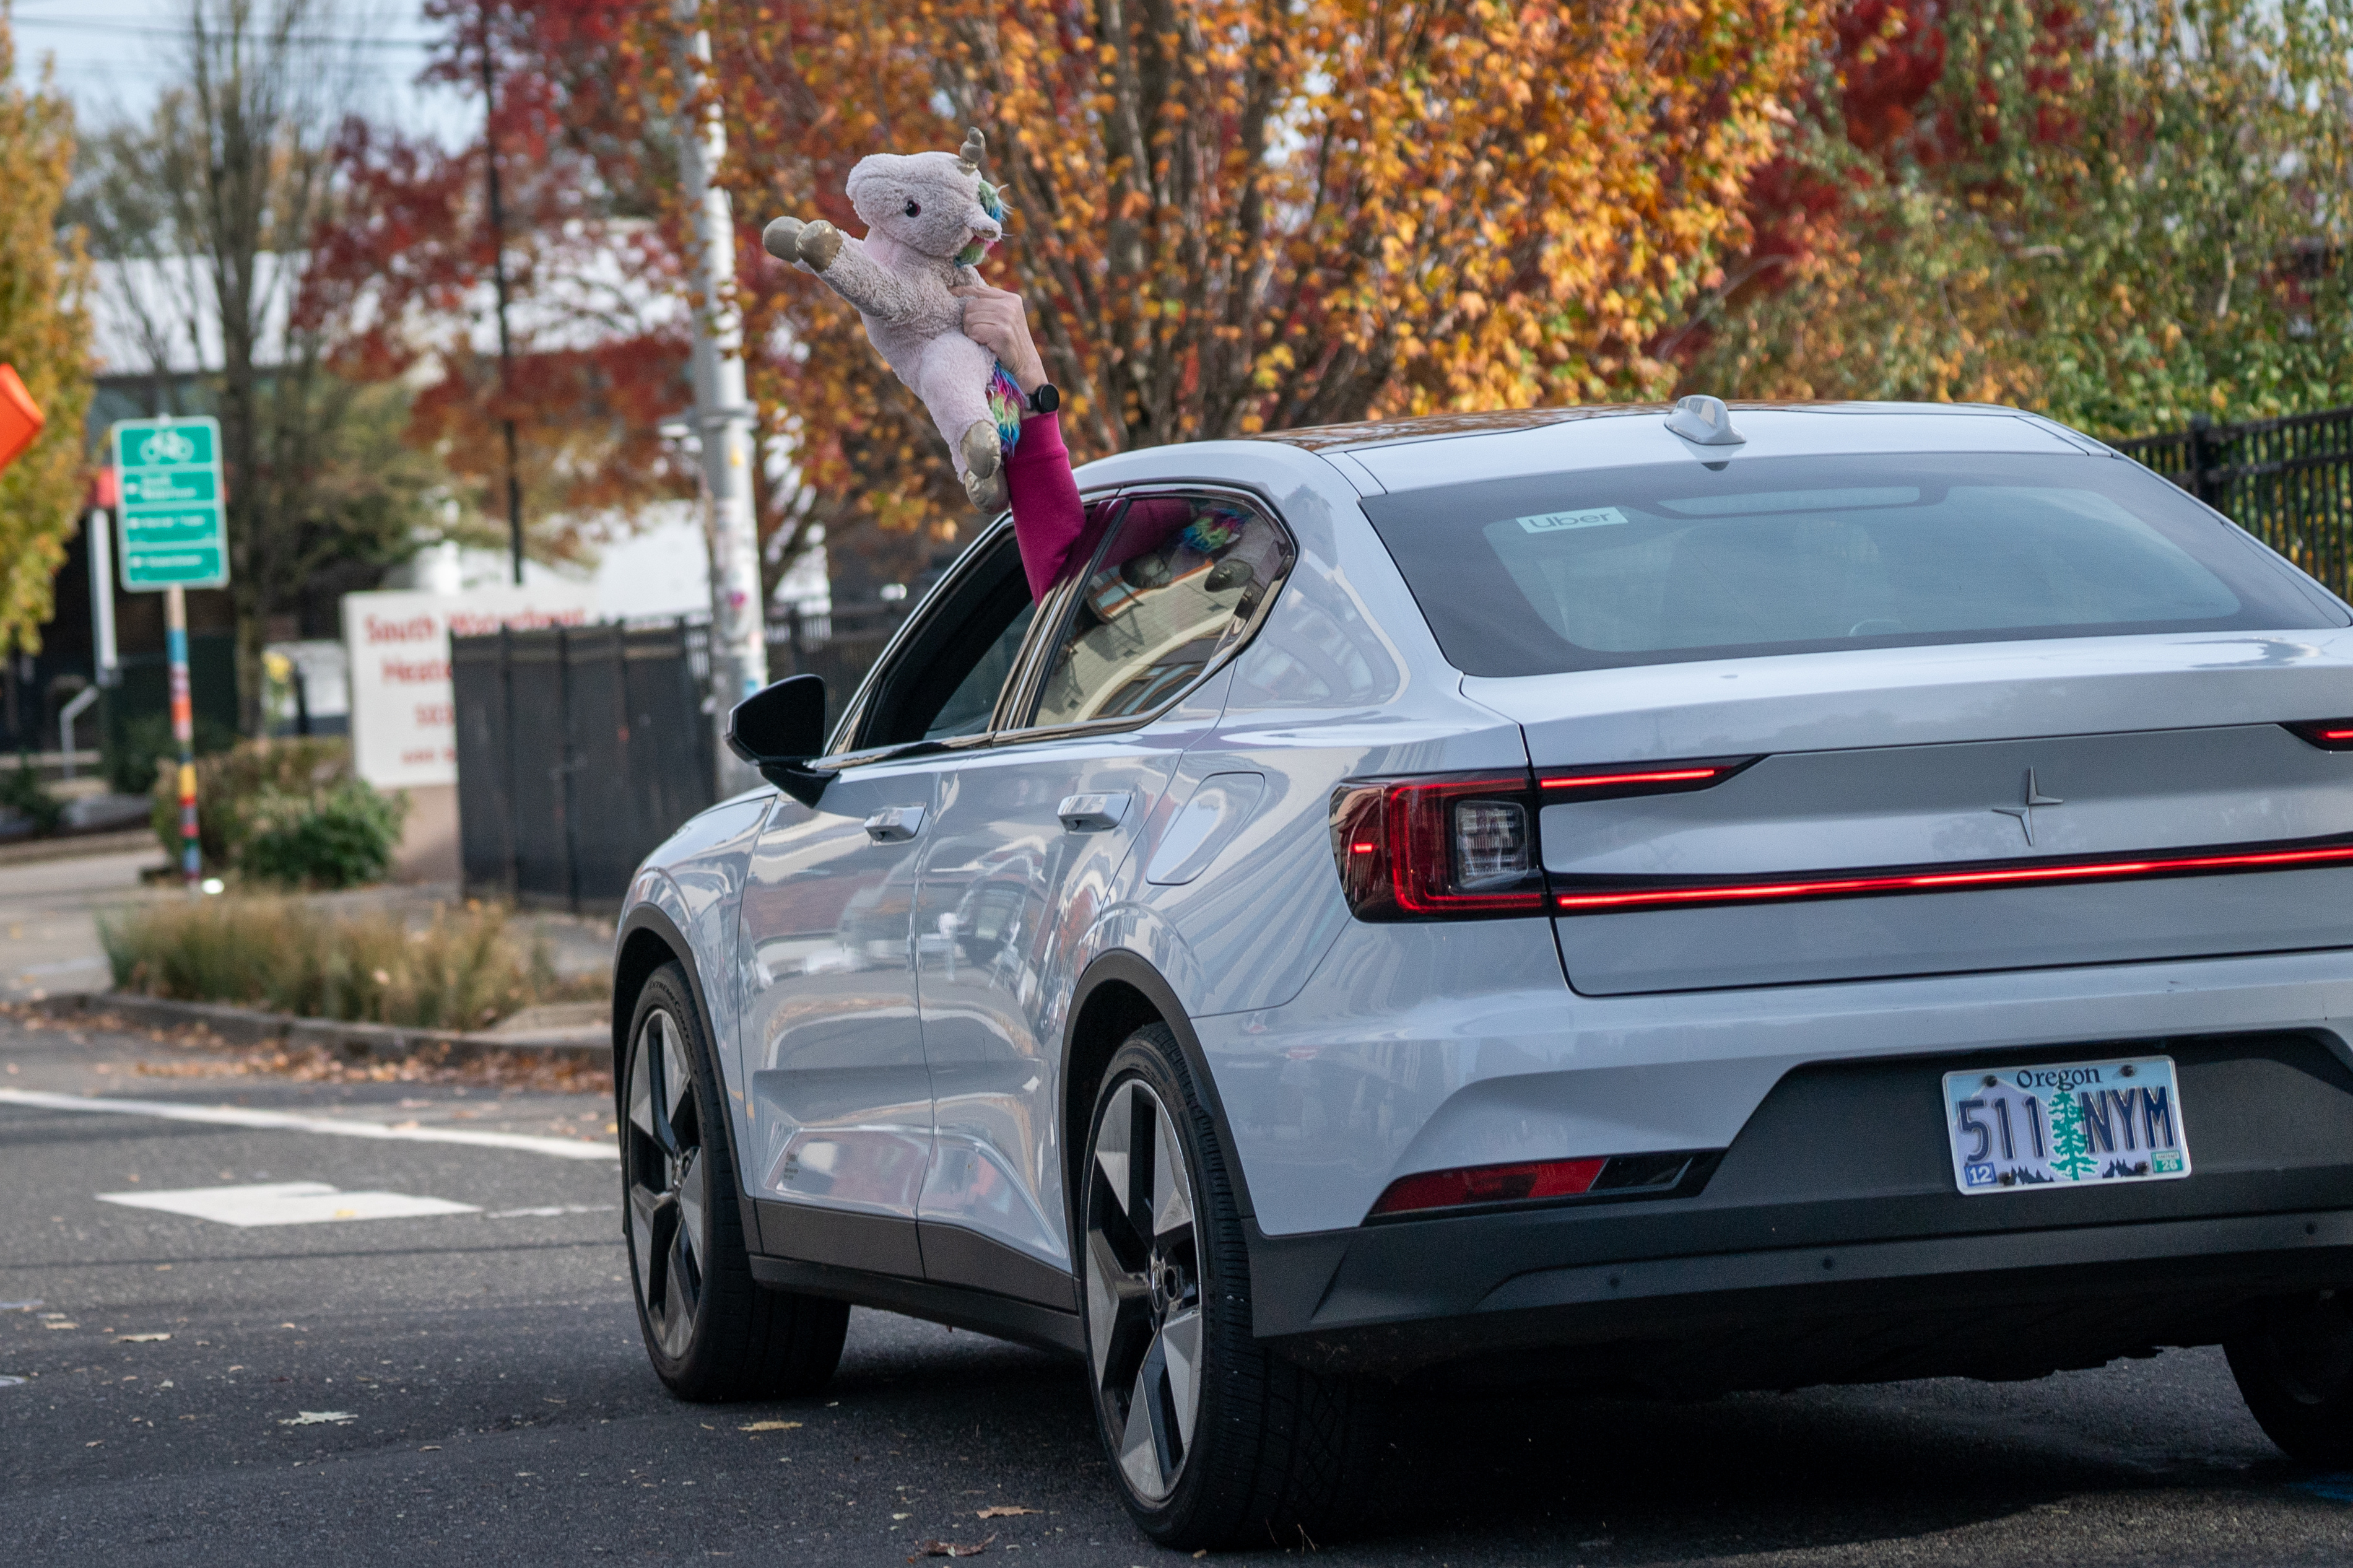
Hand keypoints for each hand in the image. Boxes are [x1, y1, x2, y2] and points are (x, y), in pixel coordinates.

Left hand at [950, 281, 1048, 395]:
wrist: (1025, 365)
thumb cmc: (1010, 342)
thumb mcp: (1006, 318)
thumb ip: (991, 305)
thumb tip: (960, 292)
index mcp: (1011, 298)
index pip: (979, 289)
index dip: (962, 291)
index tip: (951, 292)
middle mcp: (1009, 305)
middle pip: (971, 305)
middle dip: (969, 321)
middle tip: (977, 333)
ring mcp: (1007, 318)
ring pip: (970, 318)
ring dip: (971, 331)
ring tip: (982, 339)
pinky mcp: (1002, 332)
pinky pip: (974, 331)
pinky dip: (975, 339)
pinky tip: (984, 344)